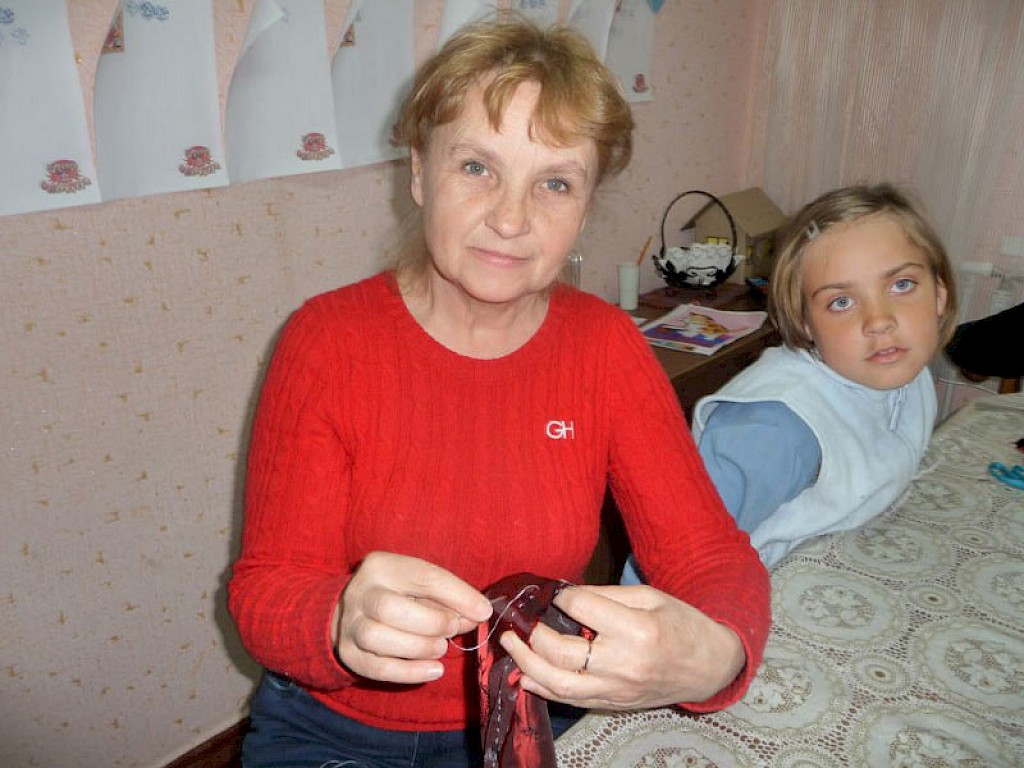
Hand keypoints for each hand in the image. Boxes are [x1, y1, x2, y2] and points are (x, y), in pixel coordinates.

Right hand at [335, 552, 491, 683]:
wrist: (354, 611)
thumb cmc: (399, 594)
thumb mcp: (421, 586)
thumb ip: (449, 599)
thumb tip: (478, 614)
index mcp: (383, 566)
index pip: (422, 576)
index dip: (457, 595)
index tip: (482, 611)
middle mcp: (361, 592)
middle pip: (389, 608)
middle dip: (430, 622)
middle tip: (452, 628)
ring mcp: (350, 624)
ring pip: (377, 638)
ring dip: (418, 647)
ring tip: (440, 648)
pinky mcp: (348, 653)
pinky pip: (377, 668)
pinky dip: (410, 673)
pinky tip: (433, 670)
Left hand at [500, 584, 744, 709]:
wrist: (709, 666)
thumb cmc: (681, 624)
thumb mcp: (651, 597)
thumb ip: (607, 595)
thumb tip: (566, 594)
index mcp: (636, 629)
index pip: (582, 608)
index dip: (562, 596)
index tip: (555, 592)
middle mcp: (623, 663)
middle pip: (562, 652)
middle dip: (533, 635)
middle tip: (518, 622)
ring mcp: (617, 689)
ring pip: (559, 684)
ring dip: (527, 665)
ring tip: (511, 647)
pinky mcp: (613, 703)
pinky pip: (571, 701)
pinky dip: (543, 689)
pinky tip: (526, 675)